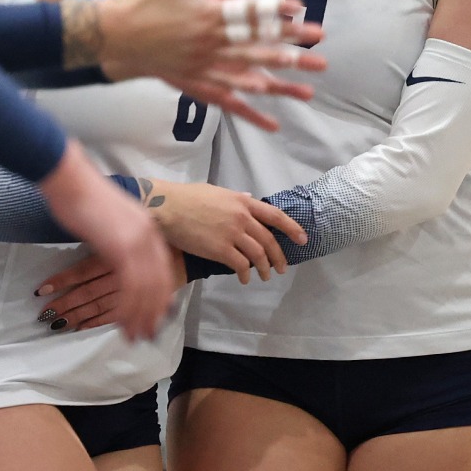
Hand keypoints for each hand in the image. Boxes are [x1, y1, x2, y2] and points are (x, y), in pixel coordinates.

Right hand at [37, 142, 174, 340]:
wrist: (71, 182)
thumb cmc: (83, 197)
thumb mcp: (114, 220)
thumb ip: (123, 237)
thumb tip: (120, 256)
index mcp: (148, 229)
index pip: (163, 270)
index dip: (161, 296)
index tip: (157, 316)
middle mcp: (149, 237)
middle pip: (160, 284)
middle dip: (154, 313)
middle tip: (147, 335)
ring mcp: (137, 243)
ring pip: (147, 290)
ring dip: (141, 317)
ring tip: (134, 336)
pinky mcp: (121, 249)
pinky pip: (131, 288)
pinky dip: (128, 309)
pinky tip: (122, 323)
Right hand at [90, 0, 327, 130]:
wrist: (113, 36)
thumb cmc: (143, 5)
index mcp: (207, 15)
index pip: (249, 13)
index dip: (276, 10)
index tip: (301, 9)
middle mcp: (210, 43)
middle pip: (258, 47)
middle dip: (292, 48)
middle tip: (319, 49)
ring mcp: (203, 67)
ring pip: (248, 78)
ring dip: (280, 85)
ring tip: (306, 91)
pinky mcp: (194, 84)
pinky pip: (227, 101)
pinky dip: (250, 112)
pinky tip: (271, 123)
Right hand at [149, 181, 305, 282]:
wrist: (167, 207)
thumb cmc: (188, 197)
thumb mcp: (217, 192)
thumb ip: (235, 197)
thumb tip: (248, 197)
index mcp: (243, 202)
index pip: (275, 216)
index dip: (292, 228)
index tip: (303, 239)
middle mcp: (242, 218)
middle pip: (269, 240)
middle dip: (278, 256)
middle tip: (281, 268)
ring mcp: (232, 234)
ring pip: (257, 255)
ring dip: (264, 268)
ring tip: (265, 276)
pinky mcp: (220, 249)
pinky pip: (240, 265)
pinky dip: (244, 274)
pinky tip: (243, 279)